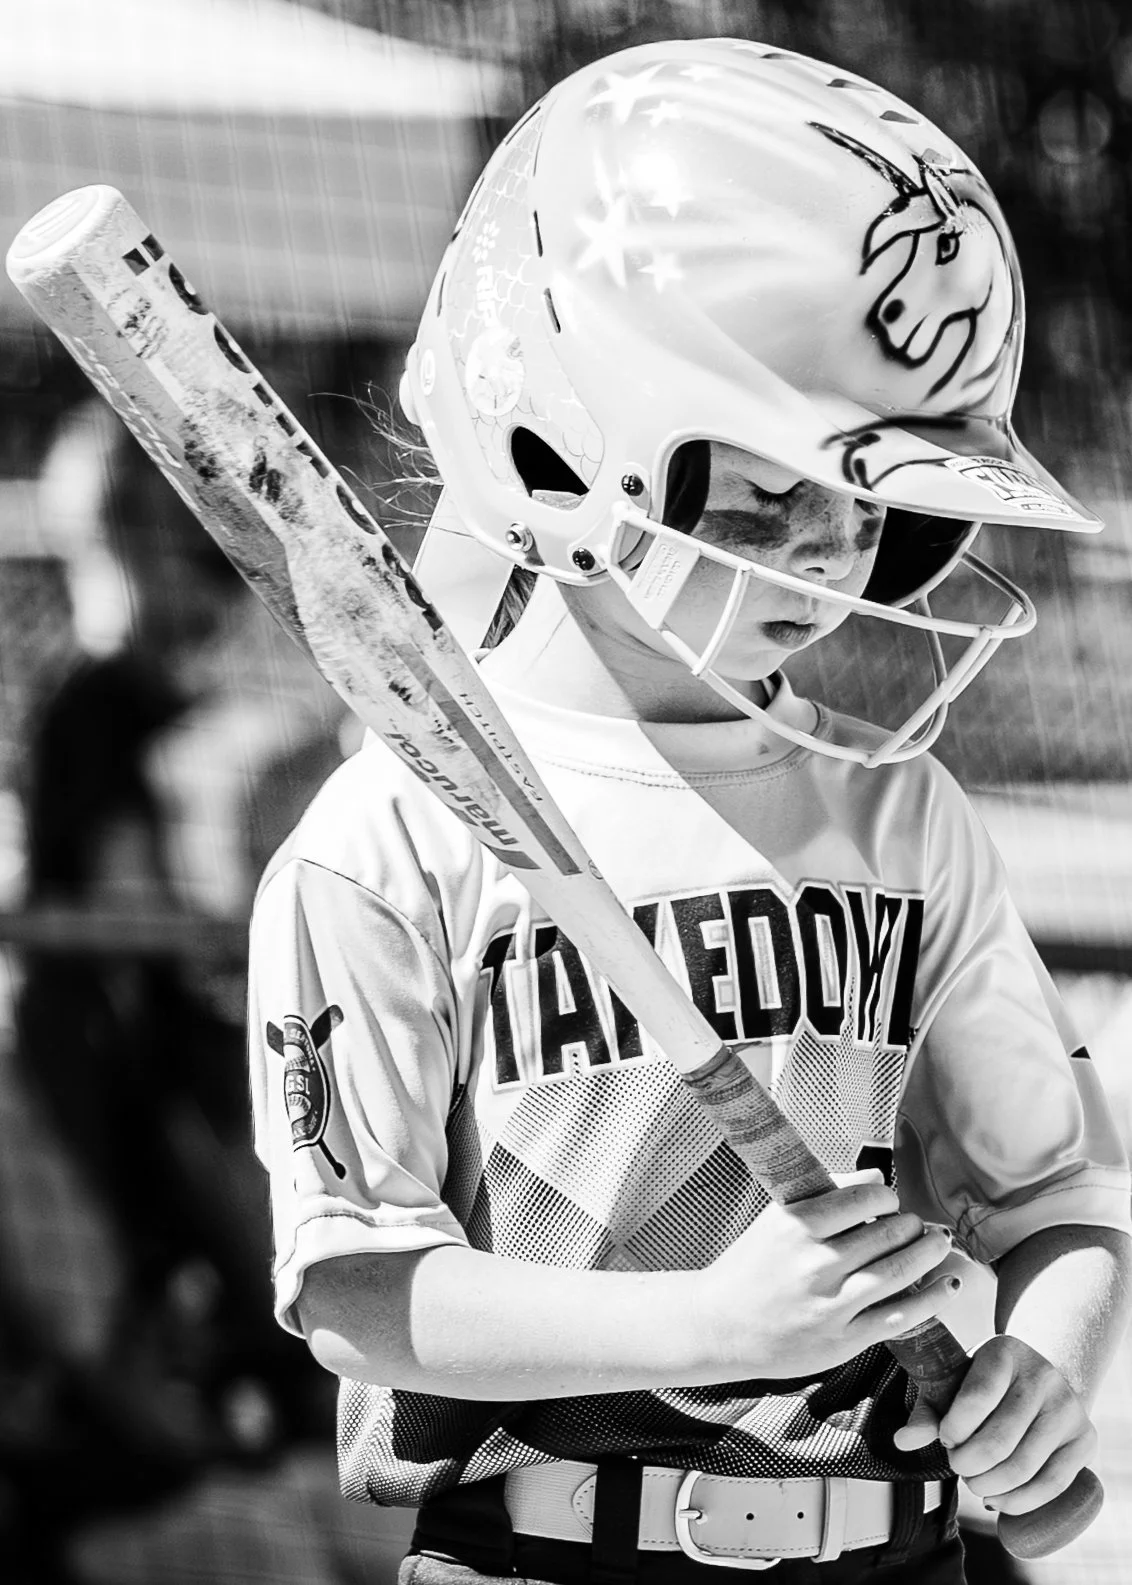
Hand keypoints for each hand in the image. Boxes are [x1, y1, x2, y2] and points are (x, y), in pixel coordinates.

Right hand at [697, 1170, 960, 1379]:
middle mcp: (815, 1264)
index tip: (889, 1198)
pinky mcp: (844, 1339)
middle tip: (916, 1222)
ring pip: (898, 1271)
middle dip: (910, 1223)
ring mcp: (832, 1304)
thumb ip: (823, 1197)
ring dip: (928, 1252)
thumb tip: (875, 1178)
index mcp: (796, 1226)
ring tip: (938, 1242)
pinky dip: (931, 1299)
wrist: (720, 1325)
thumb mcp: (776, 1220)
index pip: (861, 1198)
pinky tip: (948, 1285)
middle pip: (885, 1234)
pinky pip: (899, 1316)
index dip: (885, 1195)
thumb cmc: (751, 1267)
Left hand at [893, 1335, 1096, 1514]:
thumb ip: (929, 1409)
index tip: (946, 1439)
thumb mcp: (958, 1380)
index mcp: (1004, 1352)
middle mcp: (1042, 1376)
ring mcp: (1068, 1408)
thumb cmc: (989, 1381)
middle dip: (968, 1466)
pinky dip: (1021, 1501)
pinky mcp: (1085, 1438)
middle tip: (958, 1466)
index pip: (976, 1397)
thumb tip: (902, 1442)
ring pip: (1024, 1466)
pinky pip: (1053, 1484)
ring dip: (990, 1486)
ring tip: (976, 1482)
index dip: (954, 1429)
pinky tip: (999, 1500)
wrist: (1045, 1369)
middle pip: (999, 1440)